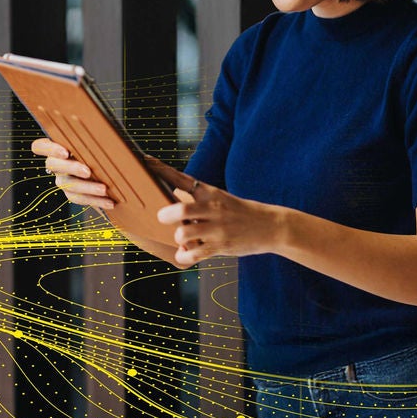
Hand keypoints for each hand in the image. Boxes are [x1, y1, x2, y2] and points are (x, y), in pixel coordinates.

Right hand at [32, 137, 113, 209]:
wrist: (114, 171)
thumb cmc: (105, 148)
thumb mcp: (101, 141)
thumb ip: (98, 136)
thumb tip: (109, 130)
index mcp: (59, 146)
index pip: (40, 146)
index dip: (49, 149)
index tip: (65, 151)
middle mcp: (56, 164)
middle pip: (53, 166)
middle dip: (71, 168)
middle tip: (88, 171)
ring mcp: (63, 180)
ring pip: (68, 185)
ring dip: (87, 188)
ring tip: (105, 189)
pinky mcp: (73, 194)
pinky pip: (80, 199)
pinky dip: (96, 201)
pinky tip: (110, 202)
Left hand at [156, 183, 290, 266]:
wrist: (272, 226)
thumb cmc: (241, 213)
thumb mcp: (222, 199)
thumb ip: (198, 200)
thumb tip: (173, 201)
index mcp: (212, 193)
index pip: (182, 179)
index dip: (161, 170)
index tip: (145, 161)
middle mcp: (213, 209)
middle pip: (180, 211)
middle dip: (165, 216)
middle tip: (163, 218)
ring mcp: (217, 229)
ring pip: (183, 234)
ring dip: (178, 238)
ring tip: (183, 240)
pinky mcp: (221, 246)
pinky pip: (193, 255)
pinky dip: (184, 256)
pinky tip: (186, 254)